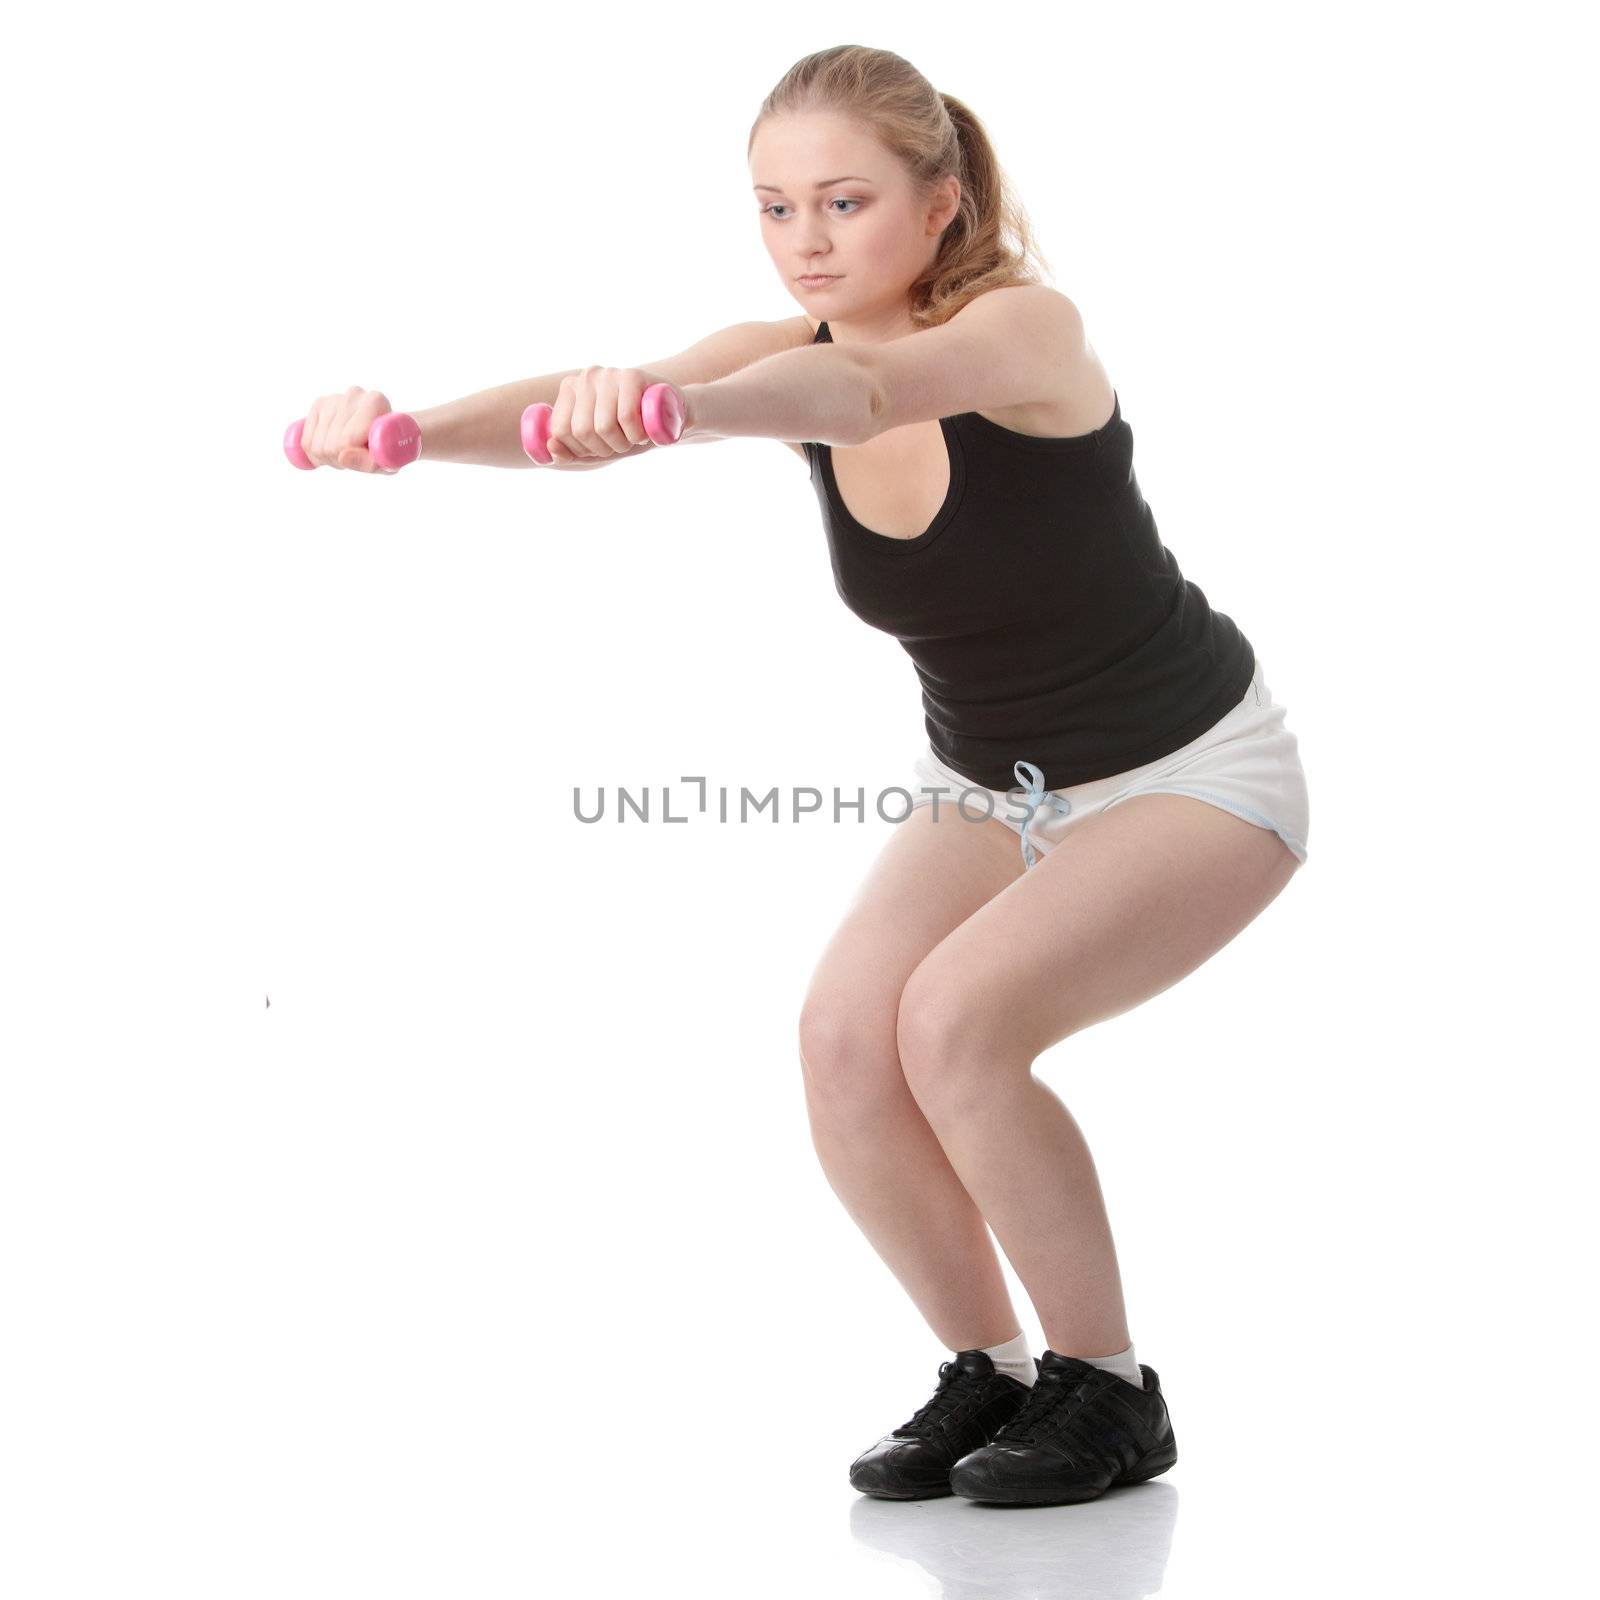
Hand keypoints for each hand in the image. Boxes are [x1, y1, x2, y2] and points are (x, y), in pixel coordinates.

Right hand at [295, 386, 399, 471]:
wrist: (385, 431)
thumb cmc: (388, 448)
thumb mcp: (387, 462)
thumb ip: (369, 462)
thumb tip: (342, 456)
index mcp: (375, 402)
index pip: (347, 440)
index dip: (352, 457)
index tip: (366, 458)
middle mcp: (354, 395)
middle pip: (330, 445)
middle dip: (340, 460)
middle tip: (356, 456)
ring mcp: (334, 398)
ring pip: (315, 445)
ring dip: (328, 458)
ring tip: (346, 452)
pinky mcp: (319, 404)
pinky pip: (306, 442)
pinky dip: (315, 453)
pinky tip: (332, 447)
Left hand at [542, 366, 686, 465]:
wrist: (674, 415)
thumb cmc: (633, 431)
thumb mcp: (598, 446)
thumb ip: (570, 452)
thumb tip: (552, 447)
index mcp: (571, 390)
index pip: (560, 431)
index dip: (581, 450)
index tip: (600, 447)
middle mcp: (586, 376)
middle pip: (581, 431)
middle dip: (604, 449)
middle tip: (621, 443)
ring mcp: (609, 374)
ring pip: (603, 427)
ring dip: (623, 444)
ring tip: (634, 437)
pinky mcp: (633, 375)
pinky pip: (626, 417)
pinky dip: (637, 435)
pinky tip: (645, 431)